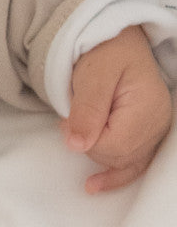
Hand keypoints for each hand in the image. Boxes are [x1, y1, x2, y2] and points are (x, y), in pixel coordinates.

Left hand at [62, 25, 172, 192]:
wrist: (114, 42)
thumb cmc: (104, 53)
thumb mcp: (92, 75)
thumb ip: (86, 110)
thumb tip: (78, 146)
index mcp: (148, 107)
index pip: (113, 146)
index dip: (85, 138)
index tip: (67, 119)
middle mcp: (158, 123)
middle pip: (117, 157)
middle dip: (89, 143)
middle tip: (70, 118)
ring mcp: (155, 131)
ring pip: (122, 163)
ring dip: (96, 151)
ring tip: (81, 127)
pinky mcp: (147, 135)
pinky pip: (133, 165)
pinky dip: (113, 175)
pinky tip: (94, 185)